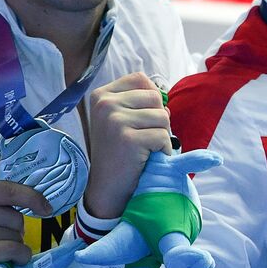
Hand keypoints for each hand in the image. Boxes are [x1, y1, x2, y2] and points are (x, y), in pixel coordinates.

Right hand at [0, 182, 47, 267]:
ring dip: (16, 248)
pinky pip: (13, 250)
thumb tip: (36, 204)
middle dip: (16, 232)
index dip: (32, 198)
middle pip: (16, 218)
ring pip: (16, 236)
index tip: (46, 209)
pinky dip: (19, 258)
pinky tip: (11, 262)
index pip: (9, 190)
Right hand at [84, 73, 170, 219]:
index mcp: (102, 95)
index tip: (138, 120)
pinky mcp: (127, 139)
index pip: (141, 79)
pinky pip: (163, 137)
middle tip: (141, 139)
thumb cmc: (121, 151)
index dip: (150, 100)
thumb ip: (140, 101)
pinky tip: (146, 158)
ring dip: (161, 136)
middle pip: (155, 97)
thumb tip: (164, 94)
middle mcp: (105, 104)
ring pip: (163, 117)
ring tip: (143, 149)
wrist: (107, 187)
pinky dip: (162, 150)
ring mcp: (114, 120)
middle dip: (158, 119)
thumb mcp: (123, 118)